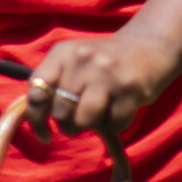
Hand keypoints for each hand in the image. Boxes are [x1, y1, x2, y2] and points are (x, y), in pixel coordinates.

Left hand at [24, 30, 179, 138]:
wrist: (147, 48)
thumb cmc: (101, 64)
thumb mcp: (73, 62)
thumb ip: (53, 84)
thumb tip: (34, 118)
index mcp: (63, 52)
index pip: (37, 89)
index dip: (36, 117)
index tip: (44, 133)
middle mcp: (84, 59)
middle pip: (61, 110)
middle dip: (68, 123)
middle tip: (79, 117)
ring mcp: (108, 73)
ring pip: (84, 120)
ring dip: (89, 126)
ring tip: (97, 116)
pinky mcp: (131, 89)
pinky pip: (114, 125)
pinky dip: (115, 125)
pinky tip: (119, 109)